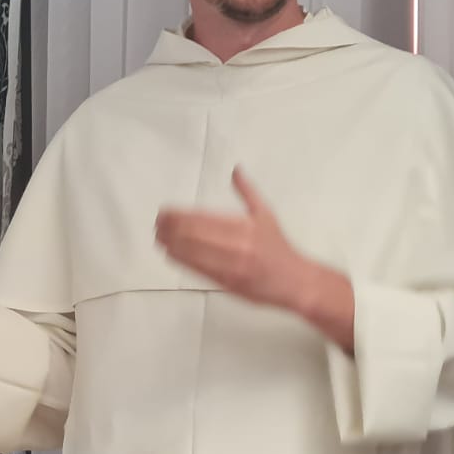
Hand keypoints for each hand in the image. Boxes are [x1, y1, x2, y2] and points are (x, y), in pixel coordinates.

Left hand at [154, 167, 315, 311]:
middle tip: (157, 224)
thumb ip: (247, 192)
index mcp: (244, 225)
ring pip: (193, 253)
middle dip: (171, 228)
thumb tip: (235, 169)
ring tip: (159, 237)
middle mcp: (236, 245)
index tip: (164, 212)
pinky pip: (200, 270)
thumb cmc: (277, 246)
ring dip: (172, 244)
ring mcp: (231, 266)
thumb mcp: (265, 214)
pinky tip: (171, 254)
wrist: (295, 281)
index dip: (179, 215)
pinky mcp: (228, 283)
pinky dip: (182, 260)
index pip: (202, 218)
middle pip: (193, 235)